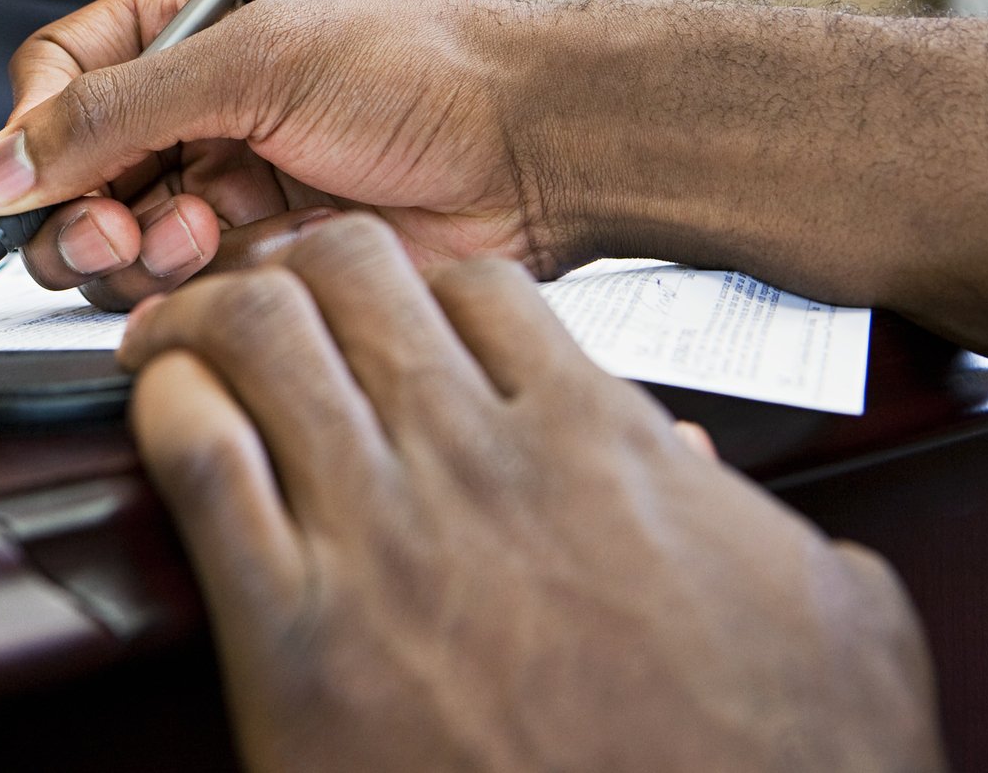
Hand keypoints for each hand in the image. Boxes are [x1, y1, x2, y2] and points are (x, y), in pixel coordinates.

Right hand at [0, 0, 547, 308]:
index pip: (58, 74)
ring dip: (141, 247)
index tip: (20, 187)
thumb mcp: (250, 64)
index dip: (30, 133)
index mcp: (186, 18)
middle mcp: (197, 96)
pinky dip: (197, 276)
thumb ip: (112, 114)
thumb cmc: (421, 67)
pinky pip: (185, 280)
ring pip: (121, 236)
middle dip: (80, 210)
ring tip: (198, 235)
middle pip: (74, 170)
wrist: (543, 145)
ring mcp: (229, 174)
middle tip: (114, 232)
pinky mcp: (265, 246)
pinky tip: (245, 254)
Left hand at [124, 215, 942, 772]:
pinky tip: (165, 411)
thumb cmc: (754, 772)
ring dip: (208, 314)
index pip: (475, 286)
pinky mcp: (292, 635)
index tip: (382, 309)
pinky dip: (166, 406)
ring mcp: (380, 540)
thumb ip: (739, 512)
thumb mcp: (822, 620)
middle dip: (294, 266)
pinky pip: (200, 459)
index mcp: (598, 446)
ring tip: (185, 335)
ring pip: (261, 332)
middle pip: (349, 274)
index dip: (413, 281)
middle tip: (263, 298)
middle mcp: (478, 466)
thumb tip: (675, 451)